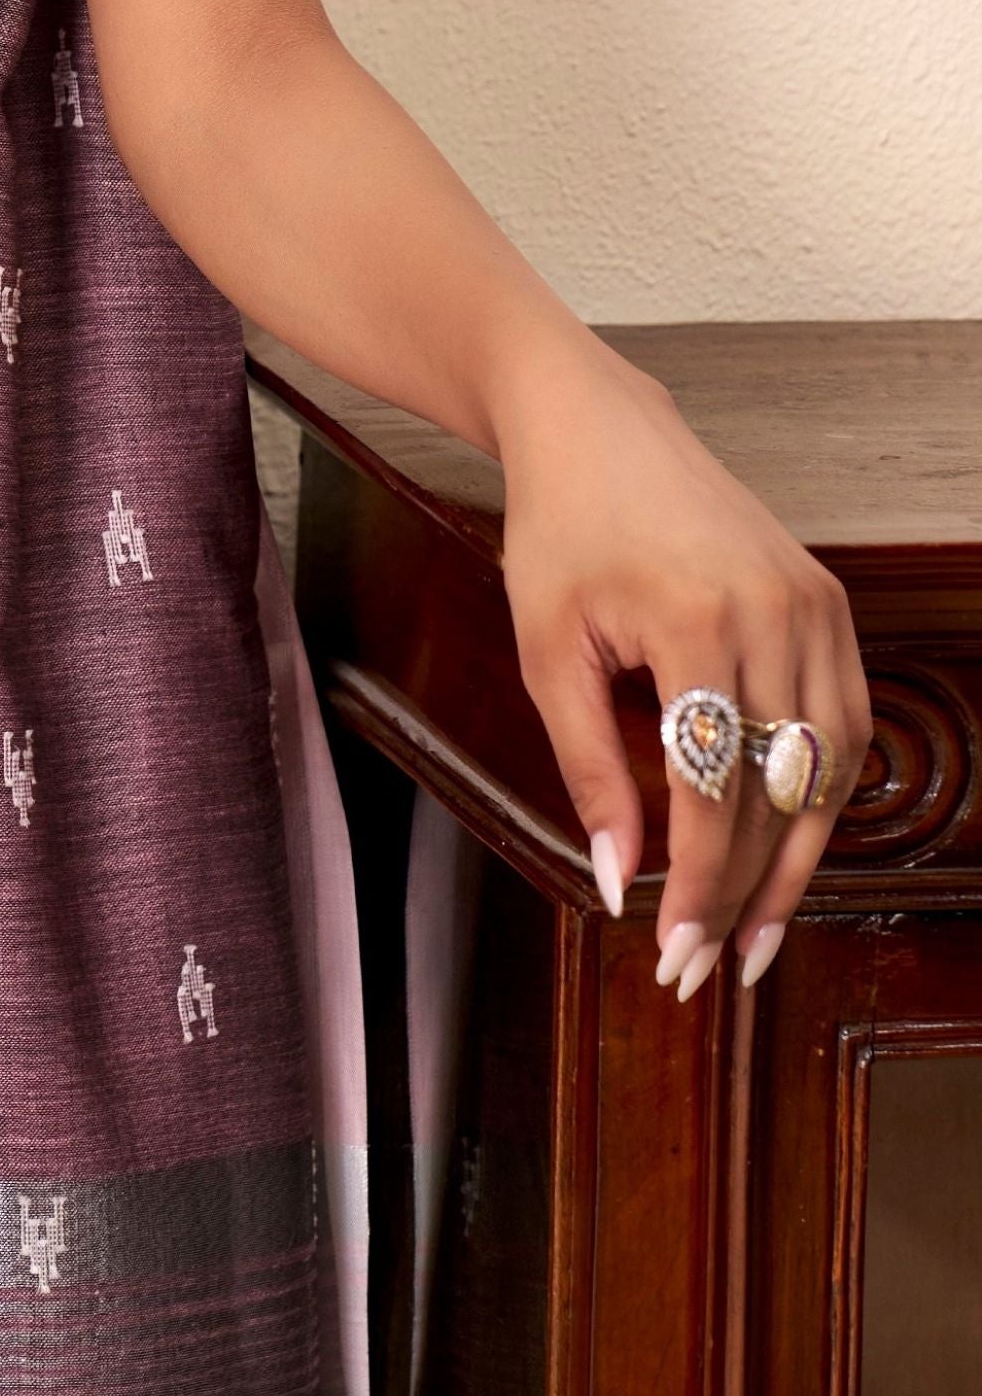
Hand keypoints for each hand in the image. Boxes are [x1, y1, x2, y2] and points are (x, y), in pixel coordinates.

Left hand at [497, 339, 871, 999]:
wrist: (597, 427)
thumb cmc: (559, 532)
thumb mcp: (548, 651)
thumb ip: (587, 769)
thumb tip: (620, 881)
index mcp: (695, 623)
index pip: (713, 792)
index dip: (700, 888)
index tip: (674, 954)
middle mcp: (774, 613)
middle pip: (783, 791)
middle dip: (754, 893)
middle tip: (722, 968)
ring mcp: (814, 604)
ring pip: (831, 766)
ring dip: (801, 856)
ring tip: (759, 927)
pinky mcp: (828, 599)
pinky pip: (846, 716)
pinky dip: (823, 786)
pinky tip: (790, 838)